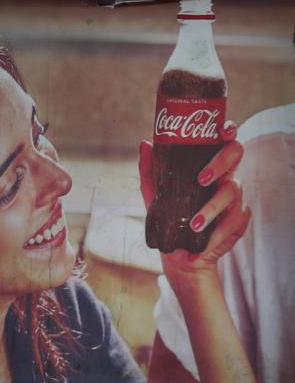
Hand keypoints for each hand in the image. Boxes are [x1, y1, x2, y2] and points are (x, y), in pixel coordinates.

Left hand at [138, 121, 250, 284]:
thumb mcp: (155, 193)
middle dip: (219, 164)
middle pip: (235, 157)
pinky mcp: (239, 220)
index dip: (229, 131)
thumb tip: (145, 143)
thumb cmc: (169, 215)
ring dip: (212, 209)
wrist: (178, 252)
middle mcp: (226, 177)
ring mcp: (235, 198)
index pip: (224, 141)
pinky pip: (233, 222)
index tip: (223, 130)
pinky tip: (204, 245)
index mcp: (210, 166)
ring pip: (232, 192)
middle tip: (201, 179)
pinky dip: (216, 235)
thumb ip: (150, 169)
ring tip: (194, 224)